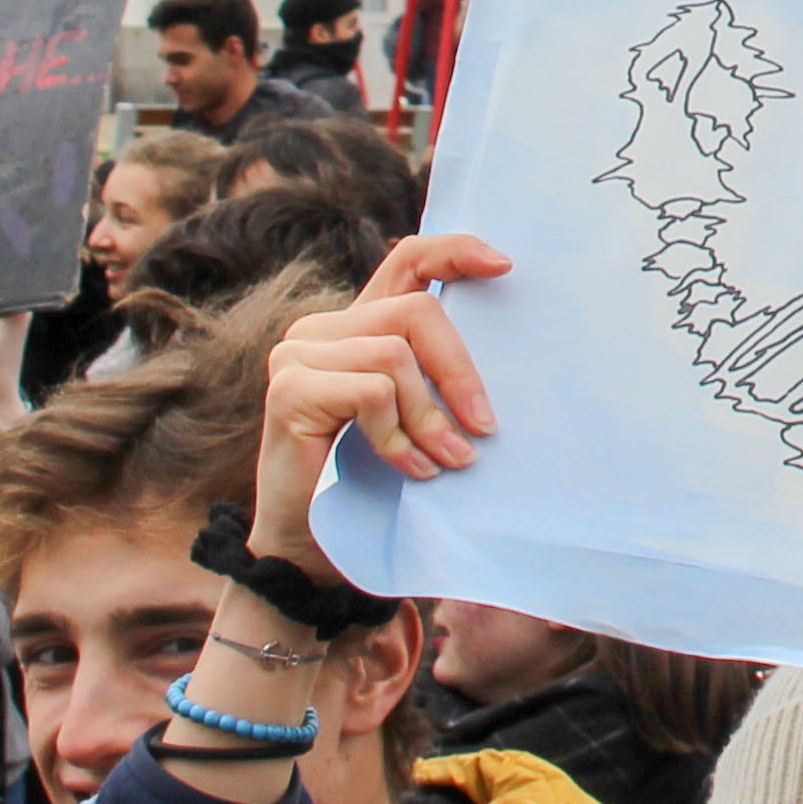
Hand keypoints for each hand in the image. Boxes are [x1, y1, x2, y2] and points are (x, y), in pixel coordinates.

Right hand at [252, 233, 508, 576]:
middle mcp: (321, 329)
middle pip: (416, 311)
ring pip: (395, 355)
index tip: (503, 265)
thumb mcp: (418, 420)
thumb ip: (438, 377)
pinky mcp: (289, 391)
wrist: (309, 551)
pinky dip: (399, 436)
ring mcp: (298, 355)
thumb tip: (512, 349)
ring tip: (445, 461)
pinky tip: (409, 469)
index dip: (455, 252)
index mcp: (357, 326)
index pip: (408, 260)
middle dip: (461, 372)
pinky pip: (372, 392)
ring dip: (430, 417)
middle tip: (483, 428)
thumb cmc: (372, 485)